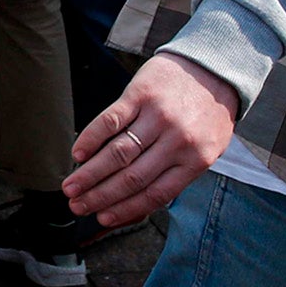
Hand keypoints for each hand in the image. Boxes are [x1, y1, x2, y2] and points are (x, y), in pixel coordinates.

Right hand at [63, 52, 237, 226]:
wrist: (215, 68)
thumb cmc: (208, 114)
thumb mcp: (207, 148)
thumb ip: (177, 172)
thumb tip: (140, 201)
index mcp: (196, 160)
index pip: (154, 193)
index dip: (124, 209)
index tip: (102, 218)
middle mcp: (177, 141)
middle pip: (131, 176)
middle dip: (100, 195)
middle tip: (77, 206)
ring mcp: (158, 117)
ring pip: (118, 153)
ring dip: (90, 173)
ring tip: (70, 187)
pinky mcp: (140, 95)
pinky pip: (110, 121)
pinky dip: (91, 139)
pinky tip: (78, 153)